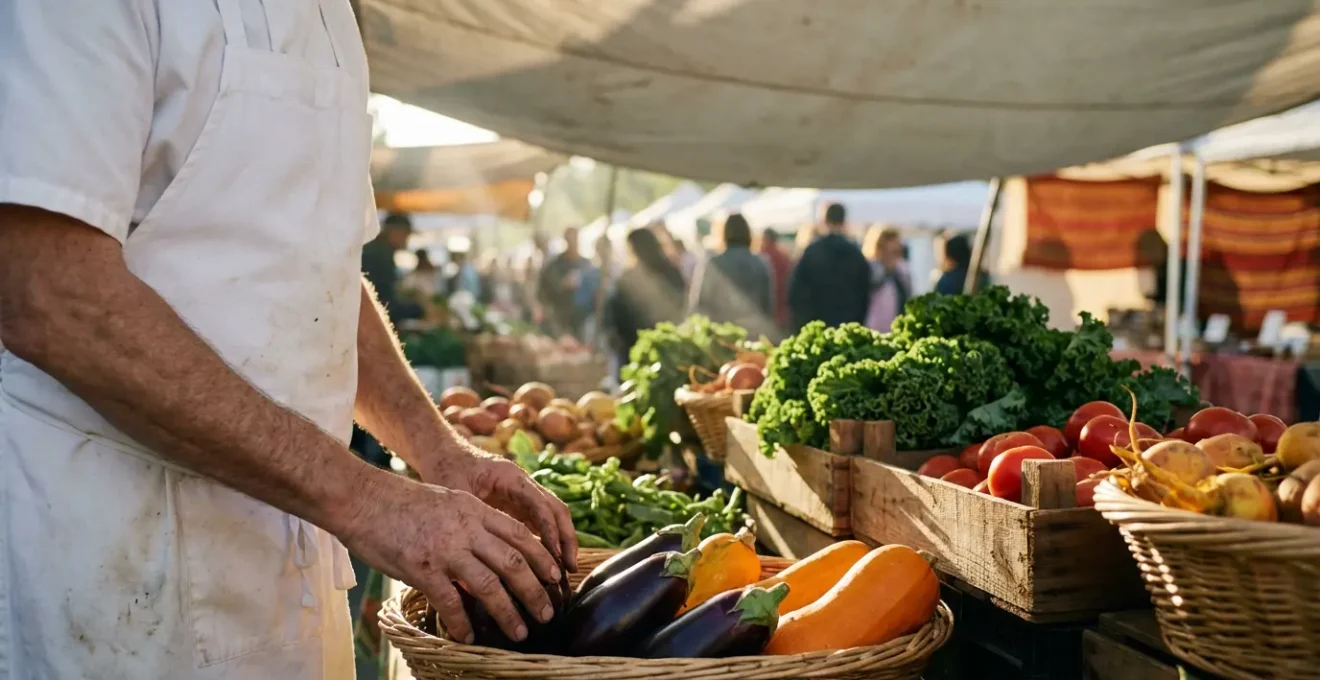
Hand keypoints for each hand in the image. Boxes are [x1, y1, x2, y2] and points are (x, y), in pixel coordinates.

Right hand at [339, 473, 560, 643]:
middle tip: (547, 611)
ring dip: (507, 611)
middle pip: (513, 561)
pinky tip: (468, 637)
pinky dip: (461, 622)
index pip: (519, 534)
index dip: (542, 557)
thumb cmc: (399, 501)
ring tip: (519, 631)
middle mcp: (466, 528)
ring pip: (489, 584)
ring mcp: (444, 548)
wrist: (361, 497)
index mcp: (474, 509)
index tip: (555, 576)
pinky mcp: (421, 567)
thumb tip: (488, 549)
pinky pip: (449, 600)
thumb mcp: (446, 501)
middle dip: (535, 590)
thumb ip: (470, 523)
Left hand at [421, 447, 578, 572]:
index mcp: (510, 477)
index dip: (549, 531)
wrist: (443, 454)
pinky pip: (540, 522)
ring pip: (552, 516)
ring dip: (561, 541)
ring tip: (565, 571)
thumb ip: (468, 523)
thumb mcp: (455, 495)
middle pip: (556, 509)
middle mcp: (523, 483)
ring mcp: (523, 493)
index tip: (555, 557)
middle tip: (569, 568)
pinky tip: (546, 564)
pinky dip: (547, 541)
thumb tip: (476, 564)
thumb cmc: (446, 471)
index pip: (539, 504)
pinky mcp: (518, 504)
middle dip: (566, 538)